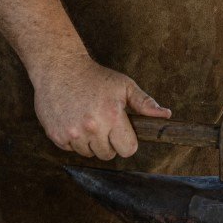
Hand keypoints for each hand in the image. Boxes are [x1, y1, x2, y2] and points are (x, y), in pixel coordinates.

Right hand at [32, 58, 170, 160]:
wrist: (60, 67)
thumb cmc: (94, 76)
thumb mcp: (123, 85)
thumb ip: (145, 103)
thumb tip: (166, 115)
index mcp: (112, 115)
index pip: (128, 150)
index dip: (127, 141)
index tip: (121, 130)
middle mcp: (92, 127)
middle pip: (108, 155)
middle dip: (108, 142)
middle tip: (103, 122)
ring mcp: (72, 133)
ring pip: (89, 153)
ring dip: (90, 142)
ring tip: (87, 119)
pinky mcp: (56, 136)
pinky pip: (71, 150)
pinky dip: (73, 140)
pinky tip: (73, 120)